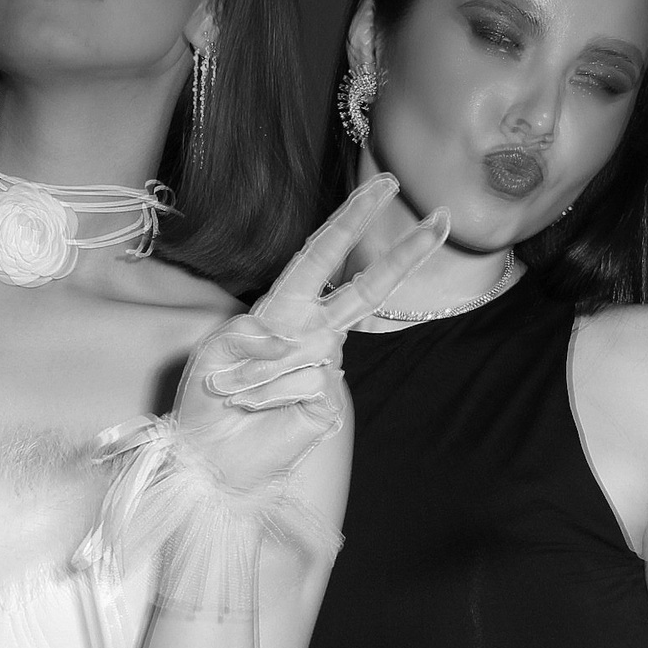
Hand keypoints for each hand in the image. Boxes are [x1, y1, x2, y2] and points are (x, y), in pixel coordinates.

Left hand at [172, 178, 449, 489]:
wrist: (208, 460)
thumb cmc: (209, 404)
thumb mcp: (219, 350)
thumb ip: (257, 332)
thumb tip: (297, 337)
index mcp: (283, 310)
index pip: (322, 257)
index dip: (352, 221)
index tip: (383, 187)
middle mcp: (311, 334)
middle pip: (363, 288)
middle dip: (401, 254)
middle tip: (439, 218)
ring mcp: (323, 368)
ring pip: (308, 347)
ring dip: (260, 371)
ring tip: (236, 394)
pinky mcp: (328, 403)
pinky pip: (305, 381)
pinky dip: (271, 393)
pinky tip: (258, 411)